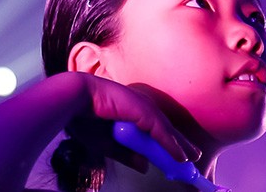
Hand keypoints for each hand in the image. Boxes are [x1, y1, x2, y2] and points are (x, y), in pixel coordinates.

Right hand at [70, 74, 201, 171]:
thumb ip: (127, 154)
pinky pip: (160, 131)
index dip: (166, 143)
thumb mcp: (107, 144)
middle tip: (193, 157)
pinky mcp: (142, 109)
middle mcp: (140, 106)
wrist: (72, 100)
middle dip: (180, 143)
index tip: (176, 156)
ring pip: (166, 129)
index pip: (154, 129)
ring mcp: (142, 106)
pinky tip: (180, 156)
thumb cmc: (83, 118)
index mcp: (131, 111)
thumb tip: (145, 166)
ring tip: (192, 159)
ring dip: (180, 145)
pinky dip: (171, 144)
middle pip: (165, 128)